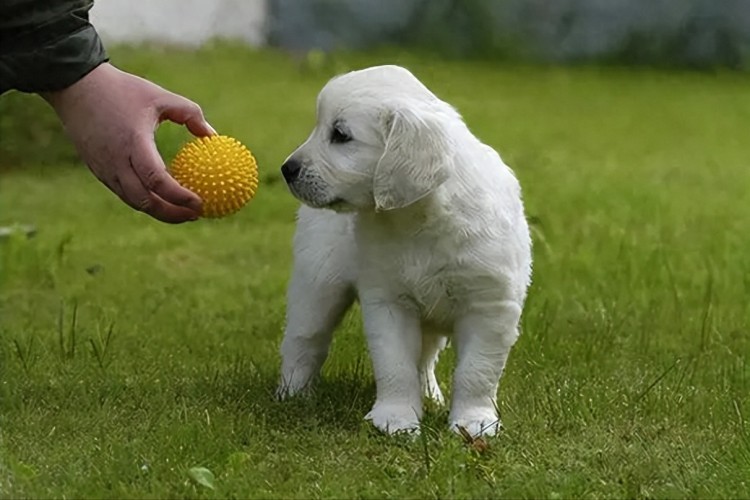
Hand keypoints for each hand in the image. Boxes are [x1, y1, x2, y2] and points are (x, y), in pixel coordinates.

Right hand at [42, 63, 215, 222]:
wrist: (75, 87)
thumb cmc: (123, 89)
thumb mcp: (161, 96)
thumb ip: (190, 114)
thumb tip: (212, 135)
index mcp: (133, 143)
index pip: (157, 181)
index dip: (179, 197)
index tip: (200, 203)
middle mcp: (116, 161)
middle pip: (145, 201)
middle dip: (172, 214)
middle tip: (196, 215)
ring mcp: (104, 169)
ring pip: (133, 201)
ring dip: (159, 211)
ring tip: (183, 212)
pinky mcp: (98, 170)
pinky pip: (124, 192)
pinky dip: (144, 200)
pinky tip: (162, 198)